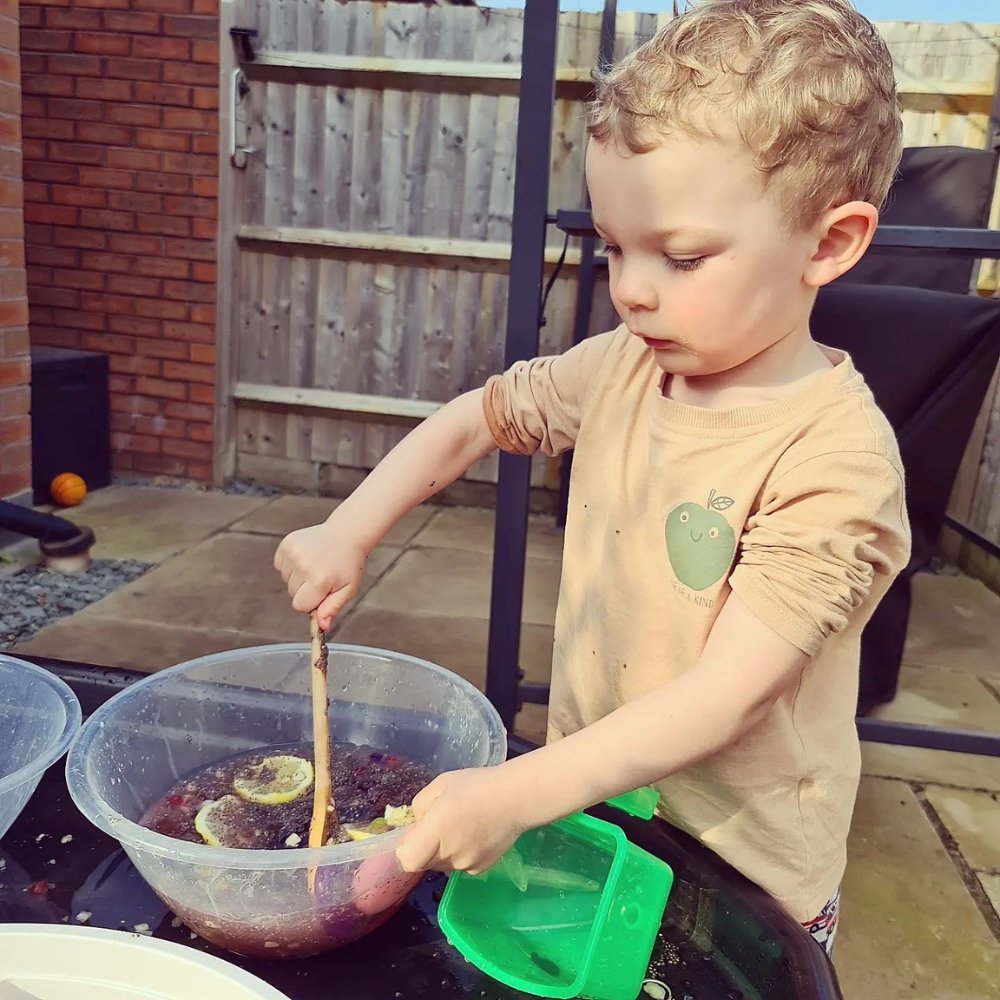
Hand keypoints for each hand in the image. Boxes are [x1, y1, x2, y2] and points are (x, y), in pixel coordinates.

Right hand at [273, 515, 368, 630]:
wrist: (346, 534)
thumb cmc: (349, 564)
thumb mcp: (349, 589)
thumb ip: (333, 608)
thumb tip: (322, 627)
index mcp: (320, 580)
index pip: (300, 606)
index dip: (312, 602)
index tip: (323, 592)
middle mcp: (304, 566)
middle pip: (292, 594)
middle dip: (306, 589)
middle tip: (323, 575)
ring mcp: (294, 553)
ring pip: (286, 580)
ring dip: (298, 576)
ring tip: (316, 564)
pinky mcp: (287, 543)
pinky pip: (280, 565)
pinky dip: (290, 564)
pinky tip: (306, 557)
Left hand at [396, 766, 525, 875]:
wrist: (516, 798)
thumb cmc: (477, 785)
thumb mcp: (440, 784)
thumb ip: (419, 806)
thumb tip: (416, 824)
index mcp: (437, 830)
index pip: (408, 860)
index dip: (406, 849)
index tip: (415, 832)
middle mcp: (450, 853)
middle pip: (423, 862)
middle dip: (424, 846)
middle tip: (439, 823)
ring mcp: (466, 865)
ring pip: (441, 864)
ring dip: (442, 851)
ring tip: (460, 826)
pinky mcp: (480, 869)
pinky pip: (459, 865)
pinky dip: (460, 854)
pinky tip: (474, 835)